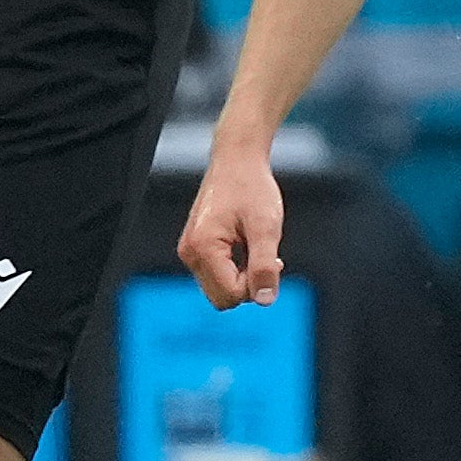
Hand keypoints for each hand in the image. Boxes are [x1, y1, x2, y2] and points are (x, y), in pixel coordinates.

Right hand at [182, 129, 288, 307]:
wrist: (238, 160)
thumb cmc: (252, 188)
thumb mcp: (266, 227)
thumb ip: (265, 266)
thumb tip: (266, 301)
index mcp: (203, 248)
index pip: (231, 295)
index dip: (256, 284)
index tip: (272, 257)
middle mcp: (189, 253)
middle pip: (222, 298)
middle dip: (248, 284)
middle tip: (266, 254)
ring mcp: (190, 251)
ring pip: (220, 289)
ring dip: (243, 276)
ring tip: (256, 245)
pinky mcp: (195, 248)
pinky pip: (217, 275)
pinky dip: (235, 268)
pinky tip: (247, 246)